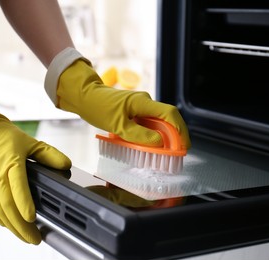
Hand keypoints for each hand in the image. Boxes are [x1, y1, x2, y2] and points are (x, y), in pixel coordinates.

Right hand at [0, 96, 71, 243]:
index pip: (17, 185)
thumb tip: (66, 165)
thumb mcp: (32, 142)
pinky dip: (2, 221)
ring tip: (27, 238)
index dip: (24, 203)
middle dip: (21, 225)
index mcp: (11, 162)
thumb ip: (50, 154)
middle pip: (8, 204)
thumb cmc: (6, 139)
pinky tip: (12, 227)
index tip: (32, 217)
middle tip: (35, 238)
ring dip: (13, 227)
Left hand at [55, 58, 190, 148]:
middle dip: (175, 136)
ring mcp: (141, 106)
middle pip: (168, 118)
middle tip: (177, 153)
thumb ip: (139, 135)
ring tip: (165, 152)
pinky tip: (151, 145)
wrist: (85, 97)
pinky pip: (149, 123)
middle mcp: (146, 102)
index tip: (184, 145)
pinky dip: (153, 134)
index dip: (181, 129)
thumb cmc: (98, 107)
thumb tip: (159, 143)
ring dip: (164, 137)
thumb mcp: (118, 126)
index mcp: (143, 102)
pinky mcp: (136, 111)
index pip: (170, 113)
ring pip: (159, 122)